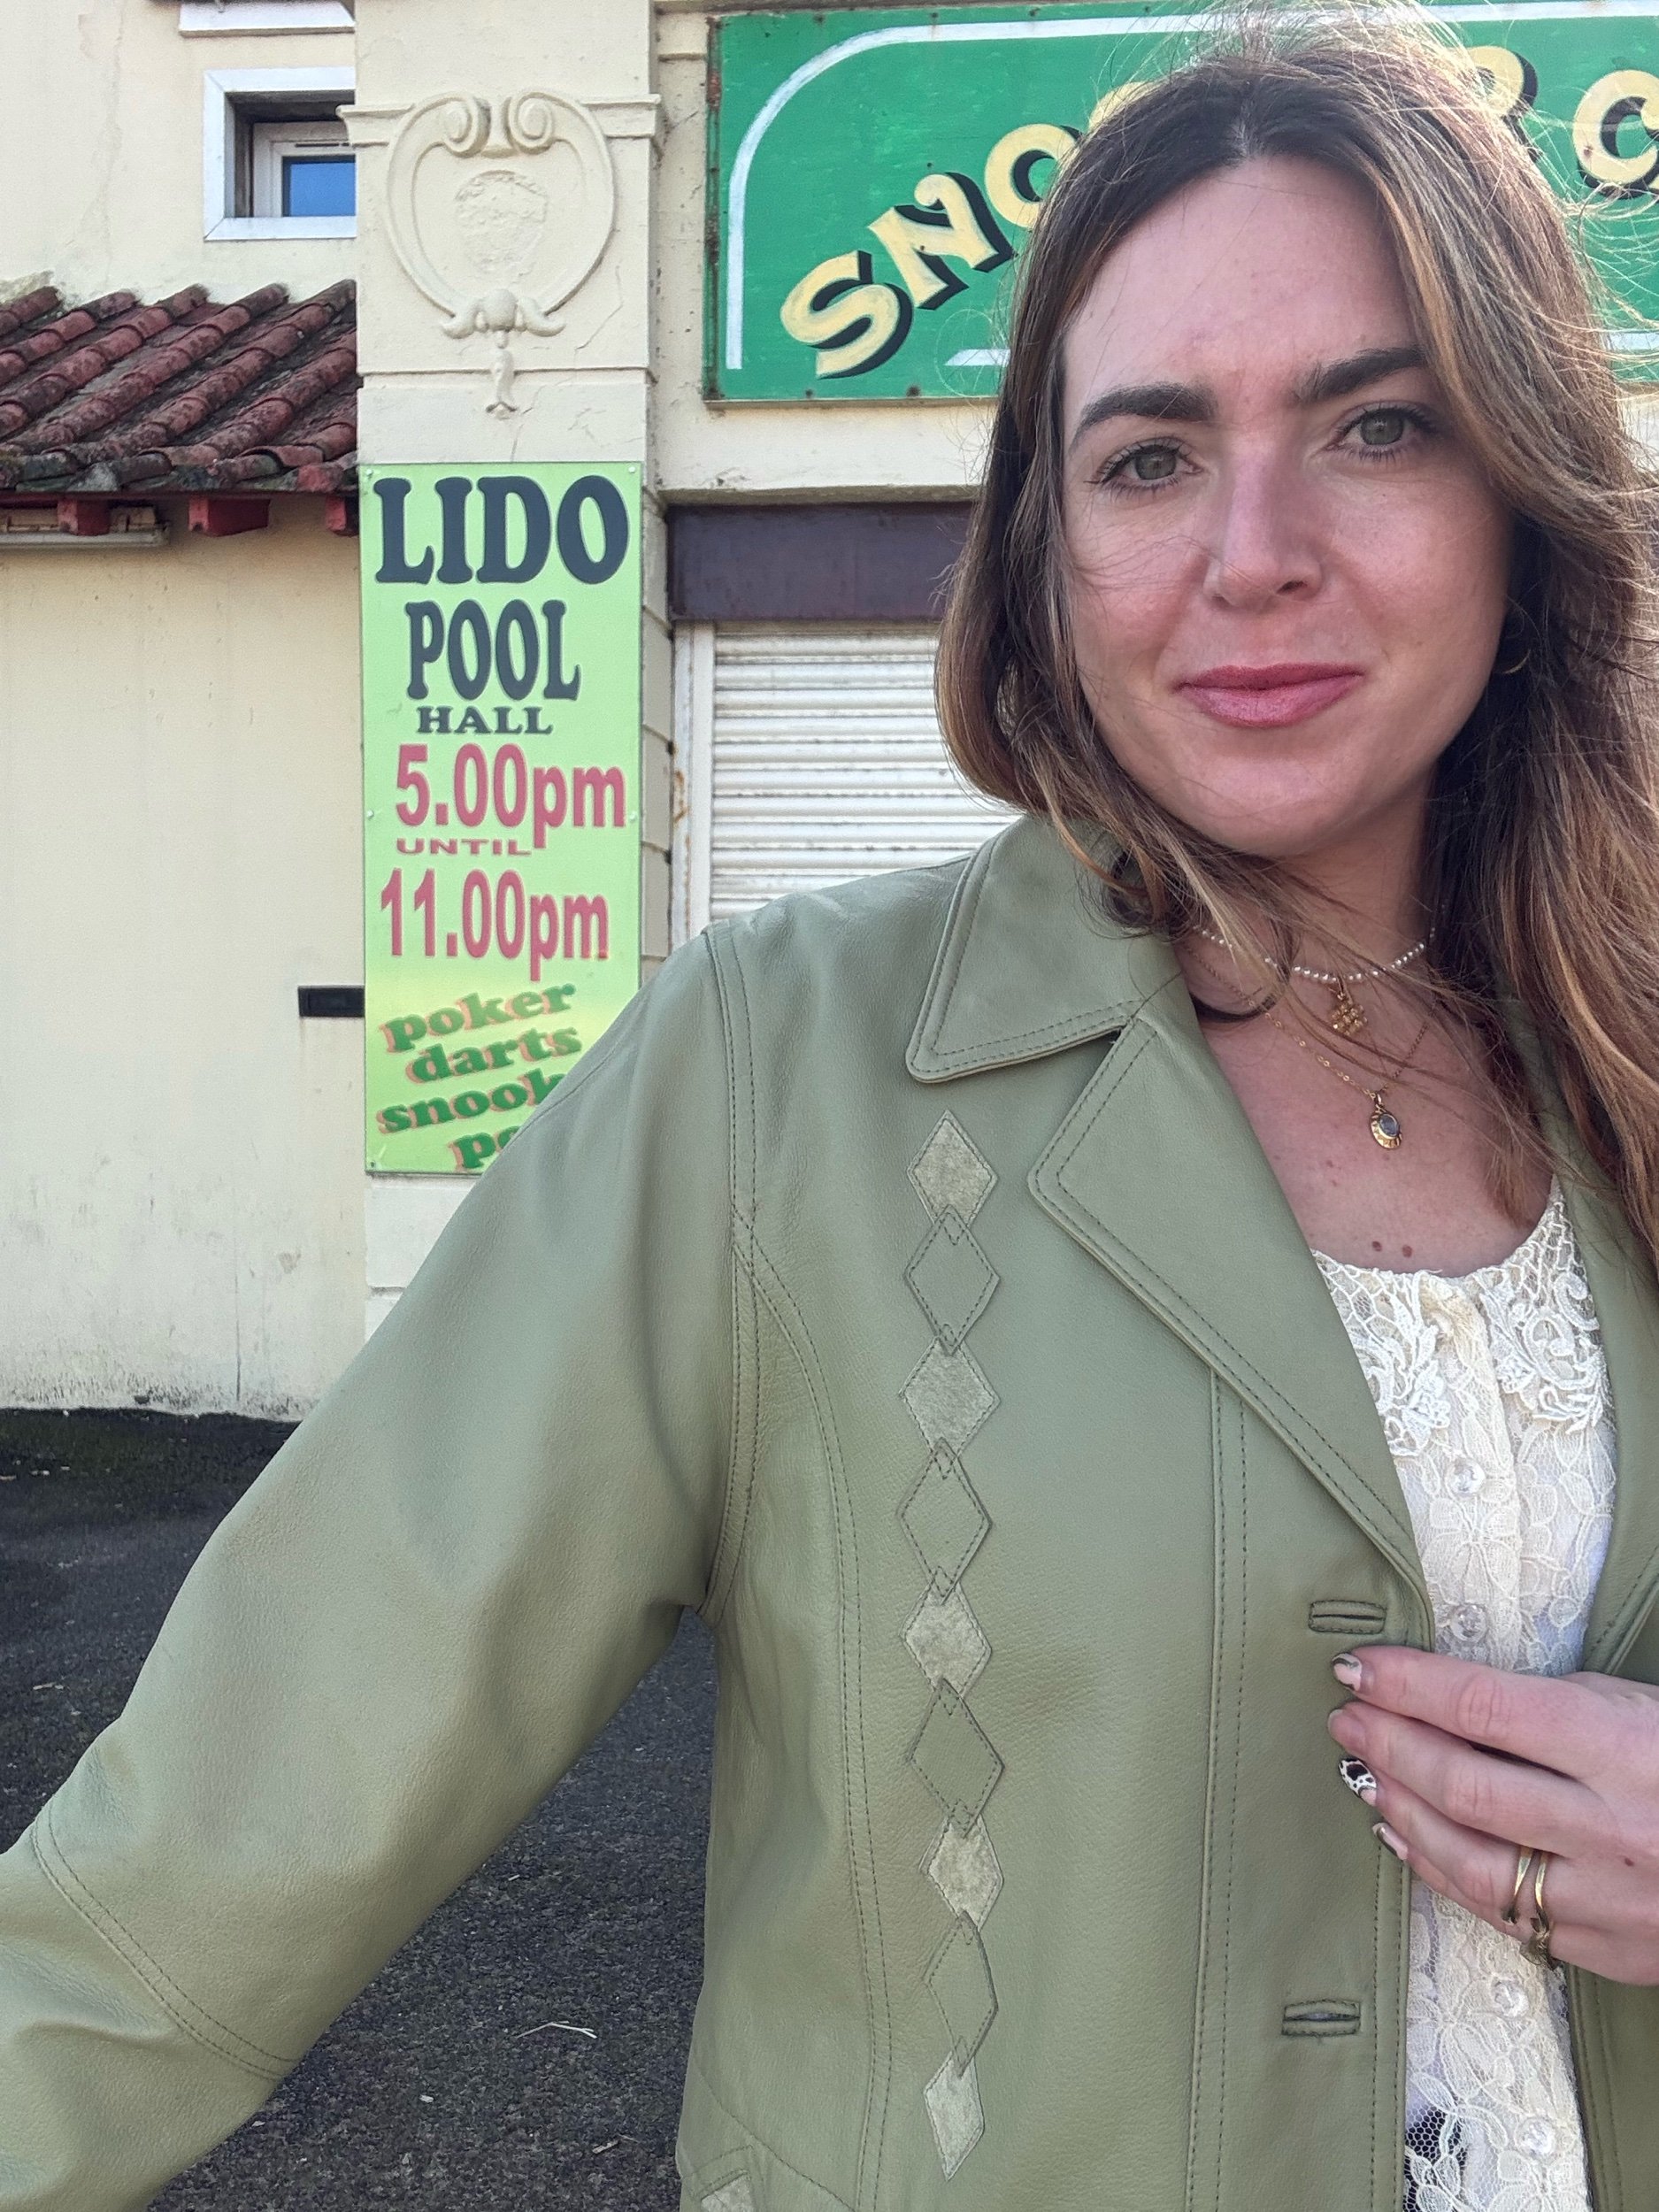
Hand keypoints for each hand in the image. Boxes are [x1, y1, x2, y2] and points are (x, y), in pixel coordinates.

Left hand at [1327, 1645, 1658, 1981]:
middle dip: (1388, 1743)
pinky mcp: (1604, 1951)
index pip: (1484, 1705)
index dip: (1408, 1682)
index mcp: (1623, 1747)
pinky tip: (1405, 1836)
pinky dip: (1438, 1869)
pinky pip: (1498, 1912)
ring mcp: (1606, 1900)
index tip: (1359, 1666)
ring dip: (1399, 1808)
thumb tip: (1449, 1701)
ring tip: (1362, 1772)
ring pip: (1467, 1858)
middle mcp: (1611, 1828)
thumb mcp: (1643, 1708)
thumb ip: (1553, 1708)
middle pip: (1463, 1782)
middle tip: (1347, 1716)